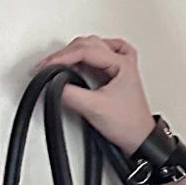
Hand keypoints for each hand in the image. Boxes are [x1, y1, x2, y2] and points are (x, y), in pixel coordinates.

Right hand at [30, 35, 156, 157]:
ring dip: (71, 53)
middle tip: (47, 66)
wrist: (140, 140)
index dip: (62, 57)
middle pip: (87, 44)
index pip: (86, 50)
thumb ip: (70, 94)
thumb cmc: (128, 124)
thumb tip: (53, 84)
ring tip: (57, 66)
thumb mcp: (94, 109)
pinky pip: (94, 55)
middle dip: (64, 54)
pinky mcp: (113, 73)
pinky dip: (80, 57)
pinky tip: (73, 64)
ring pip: (90, 47)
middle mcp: (123, 60)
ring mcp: (119, 65)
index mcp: (123, 63)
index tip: (46, 66)